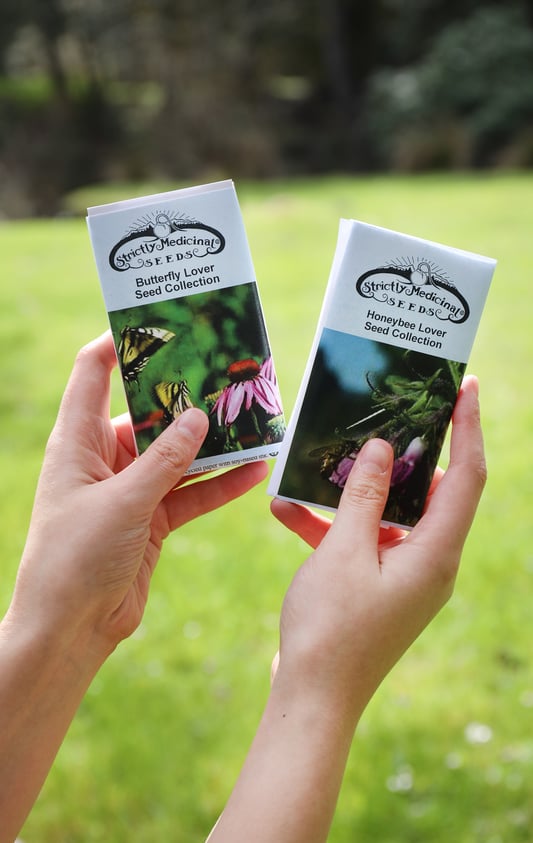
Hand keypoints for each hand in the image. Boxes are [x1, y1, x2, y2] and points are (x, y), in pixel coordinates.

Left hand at [6, 332, 267, 662]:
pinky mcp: (152, 519)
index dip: (120, 344)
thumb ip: (166, 458)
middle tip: (229, 375)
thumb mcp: (123, 501)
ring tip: (255, 422)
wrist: (72, 628)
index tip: (160, 323)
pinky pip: (191, 492)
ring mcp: (131, 489)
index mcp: (79, 441)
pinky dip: (219, 485)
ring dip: (213, 445)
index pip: (94, 373)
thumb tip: (202, 416)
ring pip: (178, 455)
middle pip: (149, 414)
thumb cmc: (76, 558)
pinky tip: (254, 472)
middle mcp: (104, 458)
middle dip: (189, 399)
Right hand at [271, 375, 485, 716]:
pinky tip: (288, 507)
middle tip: (388, 409)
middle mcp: (430, 561)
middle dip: (405, 450)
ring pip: (389, 513)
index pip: (465, 476)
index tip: (467, 387)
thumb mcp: (344, 553)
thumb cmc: (331, 630)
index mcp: (435, 552)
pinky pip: (363, 541)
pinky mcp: (378, 584)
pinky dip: (334, 523)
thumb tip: (380, 448)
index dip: (468, 428)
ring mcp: (404, 574)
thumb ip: (363, 496)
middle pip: (429, 490)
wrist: (312, 700)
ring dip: (356, 489)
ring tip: (325, 456)